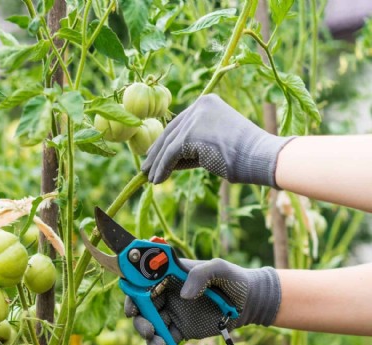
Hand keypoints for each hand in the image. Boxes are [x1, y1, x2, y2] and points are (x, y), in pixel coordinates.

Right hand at [126, 258, 280, 344]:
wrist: (250, 302)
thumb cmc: (234, 279)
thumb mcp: (219, 269)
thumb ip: (200, 275)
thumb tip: (183, 295)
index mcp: (169, 277)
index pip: (142, 285)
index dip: (133, 297)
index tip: (132, 310)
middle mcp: (166, 295)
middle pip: (142, 310)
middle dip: (141, 324)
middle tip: (150, 332)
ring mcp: (172, 314)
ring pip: (152, 329)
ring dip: (152, 341)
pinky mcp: (181, 330)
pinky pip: (167, 343)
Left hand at [141, 94, 293, 186]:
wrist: (259, 156)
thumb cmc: (243, 155)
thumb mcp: (213, 144)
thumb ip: (192, 146)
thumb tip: (167, 159)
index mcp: (207, 102)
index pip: (180, 124)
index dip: (165, 141)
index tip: (154, 155)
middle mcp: (199, 105)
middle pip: (170, 132)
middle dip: (157, 152)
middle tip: (146, 167)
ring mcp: (194, 118)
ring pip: (168, 144)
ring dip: (157, 163)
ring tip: (150, 178)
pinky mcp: (190, 135)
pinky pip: (170, 154)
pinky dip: (162, 168)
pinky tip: (158, 180)